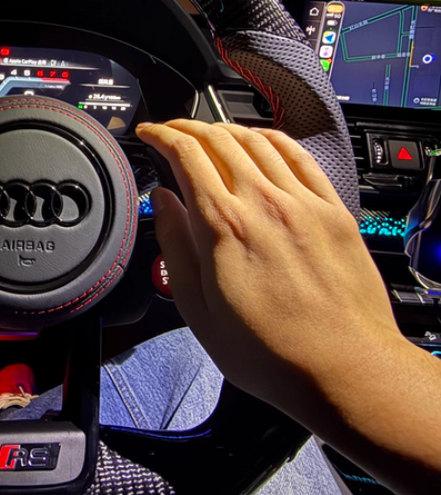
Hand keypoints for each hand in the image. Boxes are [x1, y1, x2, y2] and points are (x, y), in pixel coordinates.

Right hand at [137, 119, 440, 494]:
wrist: (343, 367)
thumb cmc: (270, 351)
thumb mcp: (198, 310)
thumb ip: (175, 247)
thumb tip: (162, 201)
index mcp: (223, 227)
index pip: (187, 155)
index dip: (162, 135)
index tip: (150, 132)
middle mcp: (263, 203)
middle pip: (220, 139)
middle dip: (188, 127)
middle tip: (172, 130)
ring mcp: (302, 202)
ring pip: (258, 140)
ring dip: (227, 128)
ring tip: (209, 133)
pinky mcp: (332, 210)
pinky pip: (299, 156)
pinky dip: (273, 137)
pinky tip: (261, 139)